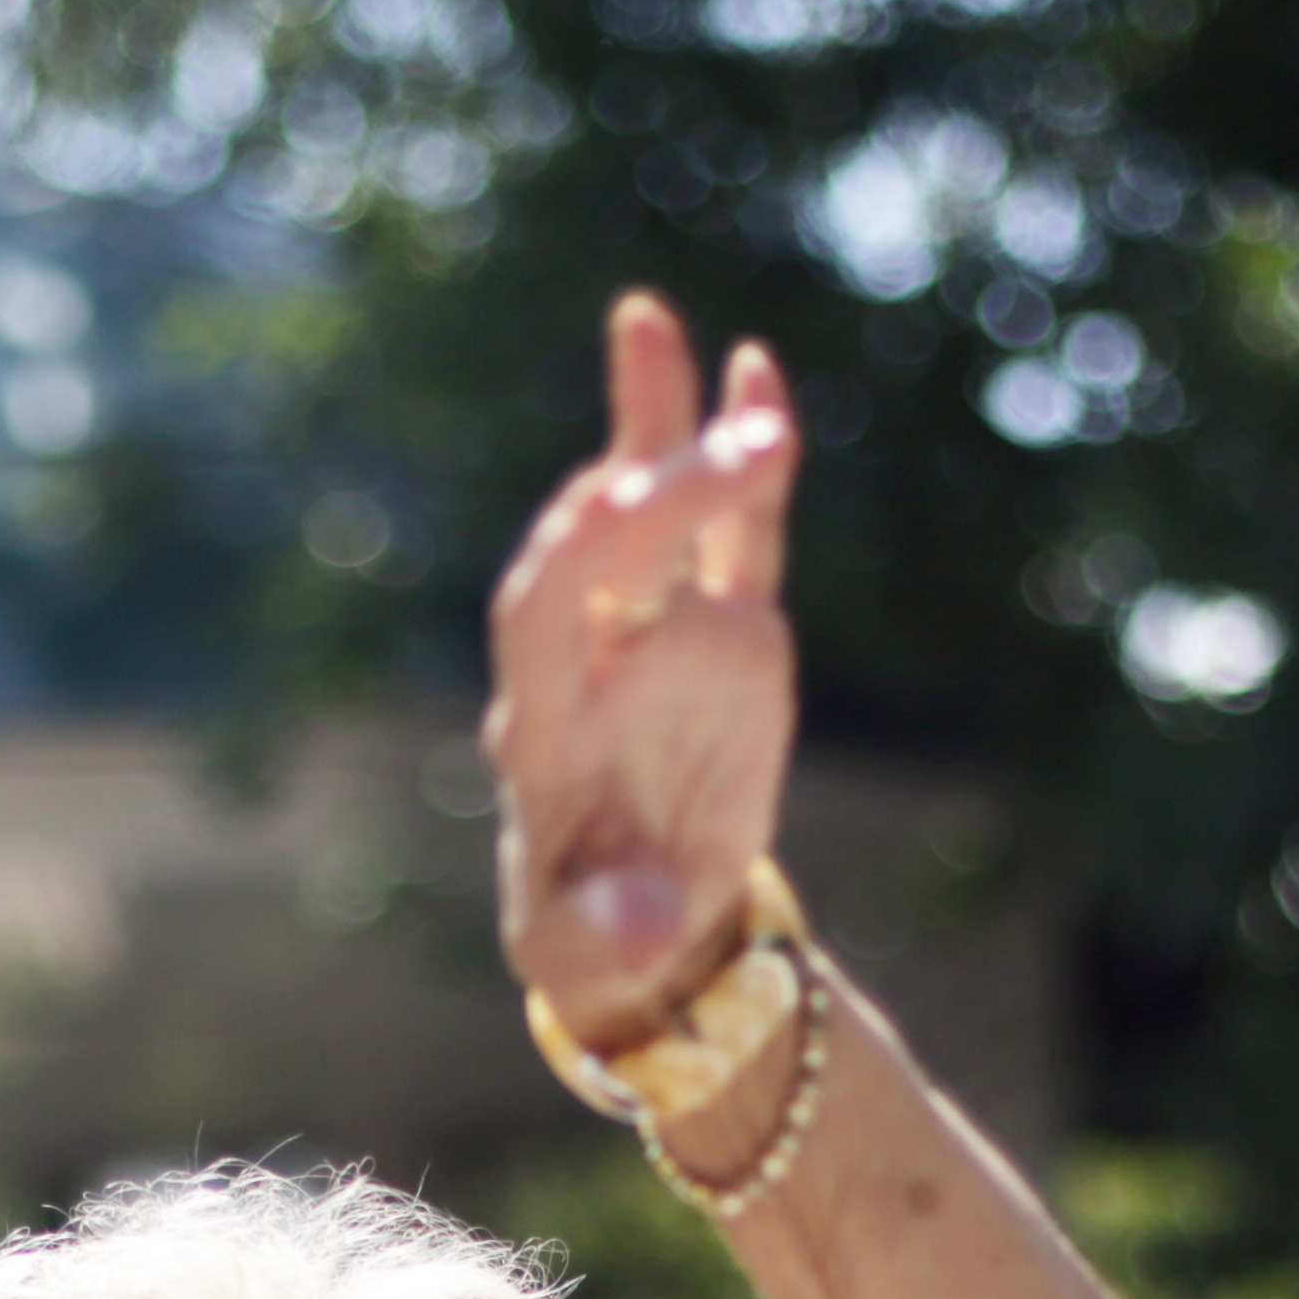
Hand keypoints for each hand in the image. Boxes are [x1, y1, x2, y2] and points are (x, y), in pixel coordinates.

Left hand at [486, 294, 801, 1046]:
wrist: (643, 924)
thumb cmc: (595, 941)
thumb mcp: (591, 959)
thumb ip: (610, 938)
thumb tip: (646, 928)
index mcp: (547, 732)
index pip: (542, 626)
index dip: (571, 565)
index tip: (611, 511)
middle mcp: (596, 662)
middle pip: (604, 556)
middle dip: (651, 499)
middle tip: (713, 453)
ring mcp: (661, 636)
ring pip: (657, 514)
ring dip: (666, 427)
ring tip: (684, 339)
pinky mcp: (726, 630)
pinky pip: (738, 531)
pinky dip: (746, 453)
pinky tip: (756, 363)